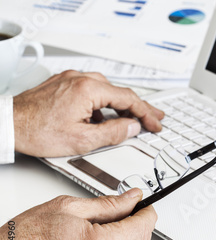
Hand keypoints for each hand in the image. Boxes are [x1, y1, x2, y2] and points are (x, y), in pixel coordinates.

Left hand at [13, 70, 163, 156]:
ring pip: (106, 90)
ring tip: (132, 119)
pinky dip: (103, 103)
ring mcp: (71, 79)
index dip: (146, 113)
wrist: (8, 124)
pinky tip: (102, 117)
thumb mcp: (82, 140)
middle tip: (155, 117)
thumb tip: (132, 127)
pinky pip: (91, 89)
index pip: (128, 99)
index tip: (156, 123)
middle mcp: (81, 79)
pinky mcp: (63, 84)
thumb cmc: (37, 131)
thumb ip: (113, 133)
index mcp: (89, 90)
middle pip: (120, 92)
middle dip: (140, 106)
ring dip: (121, 104)